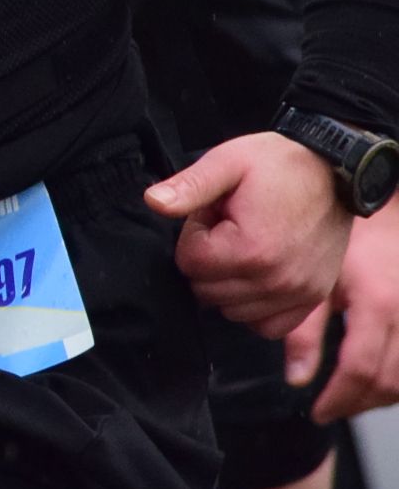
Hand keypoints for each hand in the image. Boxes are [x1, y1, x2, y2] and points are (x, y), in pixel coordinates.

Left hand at [150, 132, 348, 337]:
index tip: (215, 215)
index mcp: (251, 249)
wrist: (335, 171)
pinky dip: (254, 309)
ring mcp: (298, 294)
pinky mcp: (313, 299)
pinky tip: (255, 278)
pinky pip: (268, 326)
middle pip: (206, 290)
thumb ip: (189, 187)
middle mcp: (276, 280)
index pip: (189, 262)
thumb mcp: (228, 162)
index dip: (194, 234)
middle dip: (209, 260)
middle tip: (231, 229)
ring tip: (247, 246)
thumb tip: (153, 202)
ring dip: (229, 284)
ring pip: (231, 311)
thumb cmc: (280, 164)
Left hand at [291, 207, 398, 423]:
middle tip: (330, 409)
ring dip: (381, 396)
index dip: (340, 398)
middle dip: (359, 403)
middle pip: (391, 382)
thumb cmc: (349, 239)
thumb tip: (297, 376)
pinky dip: (397, 378)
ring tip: (350, 399)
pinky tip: (376, 379)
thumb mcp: (317, 280)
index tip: (318, 410)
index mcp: (378, 304)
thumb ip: (304, 330)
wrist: (386, 211)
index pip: (362, 370)